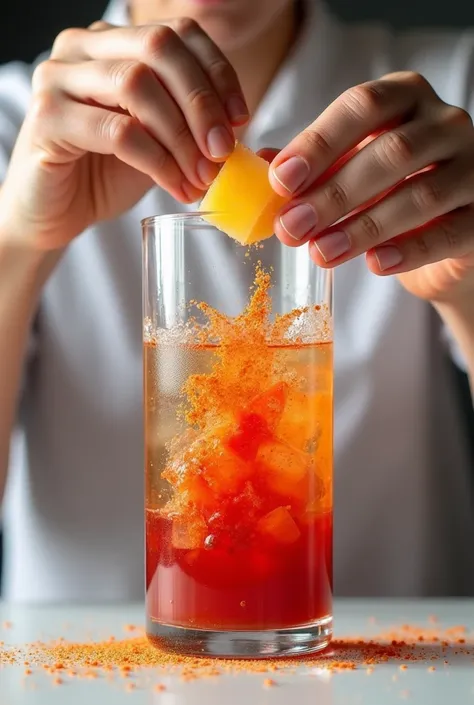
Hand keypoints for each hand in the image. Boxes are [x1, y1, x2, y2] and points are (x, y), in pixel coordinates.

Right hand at [0, 19, 246, 249]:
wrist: (55, 213)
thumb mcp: (159, 141)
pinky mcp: (46, 118)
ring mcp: (58, 78)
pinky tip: (177, 186)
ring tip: (202, 176)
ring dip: (181, 137)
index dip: (217, 72)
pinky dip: (158, 162)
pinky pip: (117, 132)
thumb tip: (236, 126)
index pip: (177, 33)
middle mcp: (82, 48)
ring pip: (137, 85)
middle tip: (222, 150)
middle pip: (158, 47)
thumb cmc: (106, 174)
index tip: (240, 119)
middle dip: (201, 101)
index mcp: (113, 43)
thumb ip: (188, 122)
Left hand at [269, 72, 473, 304]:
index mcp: (405, 97)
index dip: (319, 142)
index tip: (282, 180)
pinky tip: (376, 264)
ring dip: (364, 227)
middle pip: (390, 152)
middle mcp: (445, 123)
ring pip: (420, 194)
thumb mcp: (347, 170)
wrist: (443, 237)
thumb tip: (260, 168)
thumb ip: (311, 167)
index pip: (362, 106)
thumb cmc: (388, 193)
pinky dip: (410, 251)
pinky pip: (449, 232)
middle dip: (334, 193)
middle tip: (292, 227)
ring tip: (321, 252)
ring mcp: (473, 167)